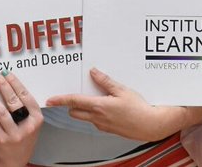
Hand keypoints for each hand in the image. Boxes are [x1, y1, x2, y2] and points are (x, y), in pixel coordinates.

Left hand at [0, 72, 41, 166]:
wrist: (15, 158)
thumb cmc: (23, 134)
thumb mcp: (30, 121)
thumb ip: (24, 106)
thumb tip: (8, 82)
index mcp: (37, 118)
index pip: (26, 96)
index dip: (15, 83)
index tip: (6, 73)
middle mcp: (28, 126)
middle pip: (14, 101)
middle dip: (3, 86)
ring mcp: (15, 134)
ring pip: (2, 111)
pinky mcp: (3, 140)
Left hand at [46, 67, 196, 140]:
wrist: (151, 125)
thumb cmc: (139, 109)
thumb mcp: (122, 90)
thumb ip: (105, 81)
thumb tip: (94, 72)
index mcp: (99, 107)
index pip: (74, 102)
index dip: (61, 100)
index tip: (50, 100)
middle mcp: (98, 118)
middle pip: (75, 112)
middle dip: (71, 105)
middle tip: (72, 95)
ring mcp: (103, 125)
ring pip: (85, 117)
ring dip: (83, 109)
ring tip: (93, 97)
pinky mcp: (108, 129)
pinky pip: (95, 121)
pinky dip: (95, 113)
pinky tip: (105, 106)